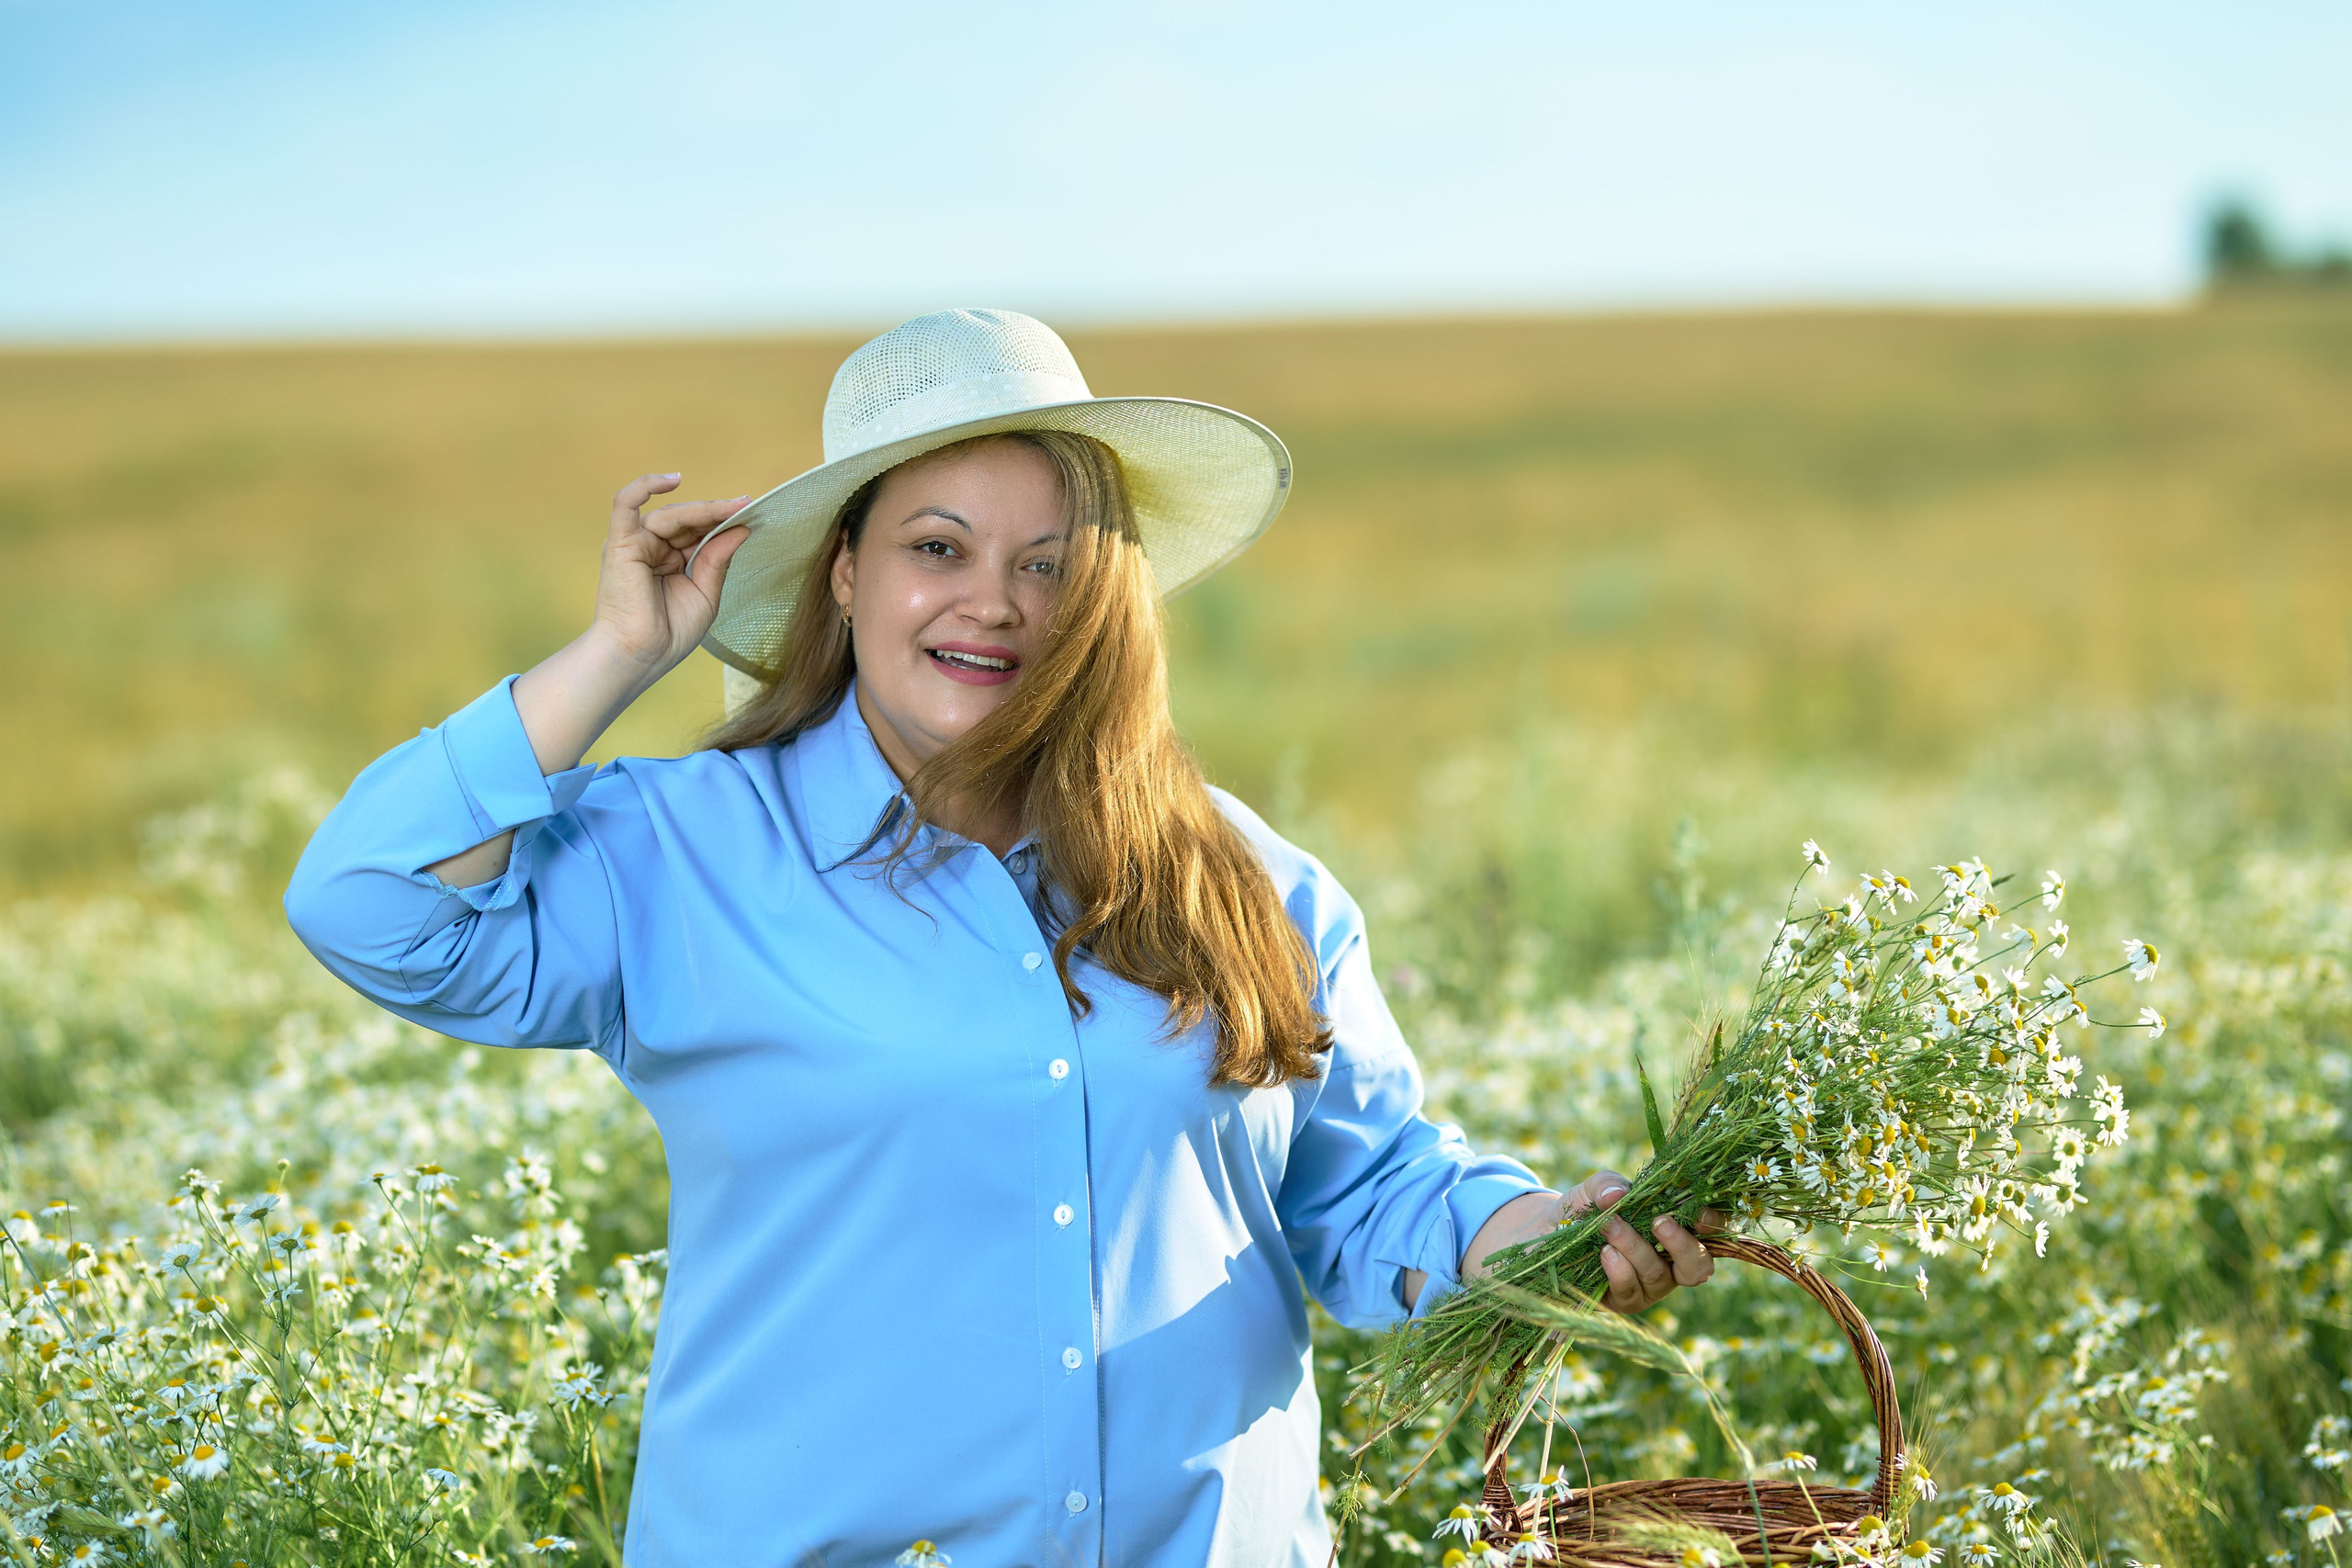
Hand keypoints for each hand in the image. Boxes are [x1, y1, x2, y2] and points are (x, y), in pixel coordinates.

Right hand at [589, 472, 753, 678]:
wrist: (641, 656)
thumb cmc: (669, 634)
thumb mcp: (705, 593)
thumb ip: (718, 559)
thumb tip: (740, 528)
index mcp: (669, 560)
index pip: (697, 532)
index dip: (722, 522)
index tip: (750, 513)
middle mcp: (651, 547)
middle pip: (686, 521)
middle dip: (716, 514)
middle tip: (745, 505)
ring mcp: (635, 543)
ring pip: (669, 514)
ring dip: (701, 510)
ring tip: (730, 508)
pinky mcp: (620, 543)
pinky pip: (625, 503)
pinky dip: (645, 486)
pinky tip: (672, 479)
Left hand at [1564, 1169, 1724, 1314]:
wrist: (1550, 1232)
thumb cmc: (1588, 1208)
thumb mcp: (1596, 1188)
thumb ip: (1608, 1184)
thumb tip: (1617, 1195)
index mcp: (1678, 1230)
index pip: (1713, 1231)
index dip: (1713, 1224)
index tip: (1696, 1211)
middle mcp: (1672, 1263)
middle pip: (1698, 1267)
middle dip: (1682, 1245)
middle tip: (1659, 1222)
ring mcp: (1650, 1286)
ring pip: (1658, 1276)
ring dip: (1635, 1248)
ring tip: (1610, 1226)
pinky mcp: (1625, 1302)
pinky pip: (1630, 1291)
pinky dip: (1619, 1270)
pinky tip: (1604, 1253)